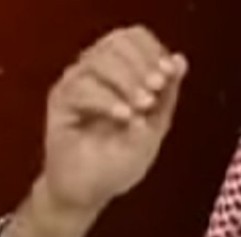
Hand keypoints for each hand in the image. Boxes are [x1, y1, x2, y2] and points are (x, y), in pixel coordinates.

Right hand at [41, 25, 187, 221]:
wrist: (89, 193)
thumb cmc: (118, 162)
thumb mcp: (153, 129)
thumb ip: (166, 97)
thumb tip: (181, 60)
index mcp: (118, 71)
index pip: (134, 38)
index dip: (152, 50)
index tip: (168, 73)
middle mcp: (94, 72)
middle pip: (116, 44)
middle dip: (141, 65)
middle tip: (156, 88)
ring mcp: (75, 84)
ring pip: (98, 61)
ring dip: (126, 81)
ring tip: (141, 107)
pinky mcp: (59, 102)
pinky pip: (82, 88)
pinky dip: (107, 100)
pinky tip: (124, 117)